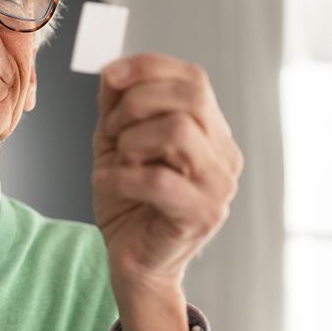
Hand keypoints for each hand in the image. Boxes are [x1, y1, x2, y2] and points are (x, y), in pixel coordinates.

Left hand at [92, 54, 242, 330]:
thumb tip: (114, 68)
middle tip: (112, 131)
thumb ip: (118, 105)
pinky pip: (160, 179)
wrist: (132, 262)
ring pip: (178, 130)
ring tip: (118, 162)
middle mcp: (225, 155)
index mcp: (211, 132)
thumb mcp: (117, 143)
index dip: (150, 68)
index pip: (194, 79)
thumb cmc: (129, 204)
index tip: (110, 76)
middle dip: (137, 104)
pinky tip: (106, 182)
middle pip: (190, 97)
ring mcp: (220, 186)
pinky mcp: (203, 215)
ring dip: (132, 141)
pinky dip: (122, 176)